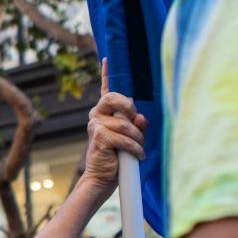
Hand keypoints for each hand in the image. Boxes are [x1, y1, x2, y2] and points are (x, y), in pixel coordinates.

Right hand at [80, 60, 146, 193]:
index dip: (106, 74)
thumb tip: (141, 117)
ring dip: (137, 139)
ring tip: (138, 150)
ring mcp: (96, 125)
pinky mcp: (99, 137)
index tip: (107, 59)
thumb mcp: (132, 138)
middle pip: (115, 98)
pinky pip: (125, 138)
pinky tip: (137, 155)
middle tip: (137, 122)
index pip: (106, 90)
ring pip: (126, 124)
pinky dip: (135, 148)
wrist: (102, 178)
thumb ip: (137, 126)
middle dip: (130, 108)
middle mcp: (97, 115)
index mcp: (104, 113)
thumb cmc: (118, 157)